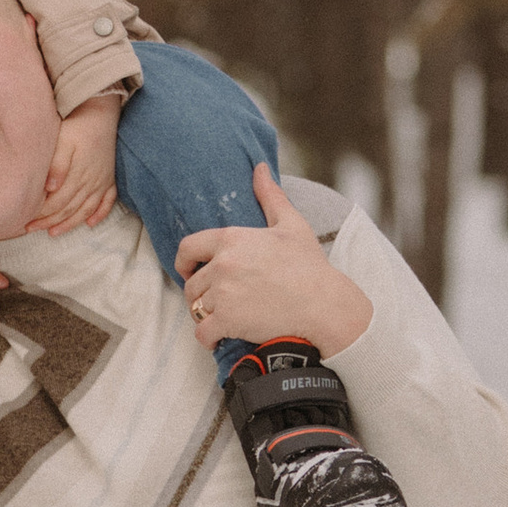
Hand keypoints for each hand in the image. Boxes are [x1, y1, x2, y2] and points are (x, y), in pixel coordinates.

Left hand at [29, 95, 120, 234]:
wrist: (102, 114)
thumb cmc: (78, 126)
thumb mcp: (64, 141)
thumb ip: (57, 165)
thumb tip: (50, 189)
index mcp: (78, 174)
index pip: (57, 202)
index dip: (42, 214)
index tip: (27, 220)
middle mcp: (91, 182)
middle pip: (68, 209)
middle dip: (49, 221)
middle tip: (31, 229)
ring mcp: (102, 182)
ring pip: (85, 210)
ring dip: (70, 223)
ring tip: (54, 232)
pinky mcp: (110, 178)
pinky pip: (108, 202)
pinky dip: (100, 214)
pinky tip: (91, 224)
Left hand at [175, 167, 373, 357]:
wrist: (323, 304)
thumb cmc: (309, 266)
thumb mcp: (291, 224)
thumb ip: (270, 196)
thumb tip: (260, 168)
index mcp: (232, 239)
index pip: (187, 248)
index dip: (184, 262)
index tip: (190, 272)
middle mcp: (222, 264)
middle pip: (192, 284)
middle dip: (201, 294)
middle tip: (218, 301)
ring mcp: (223, 293)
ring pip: (197, 309)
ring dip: (206, 316)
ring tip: (224, 318)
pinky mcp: (228, 320)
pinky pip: (203, 333)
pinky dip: (208, 338)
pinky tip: (220, 337)